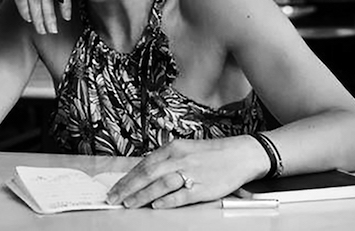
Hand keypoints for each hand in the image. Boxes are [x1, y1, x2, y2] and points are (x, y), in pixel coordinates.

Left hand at [106, 136, 267, 208]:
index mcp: (173, 148)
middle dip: (128, 187)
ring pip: (160, 184)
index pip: (144, 164)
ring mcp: (191, 173)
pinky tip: (155, 206)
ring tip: (129, 203)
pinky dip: (167, 201)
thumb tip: (143, 173)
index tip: (116, 187)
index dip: (128, 177)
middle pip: (147, 174)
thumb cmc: (211, 154)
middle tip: (114, 197)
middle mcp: (179, 159)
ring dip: (142, 195)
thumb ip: (165, 160)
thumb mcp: (184, 150)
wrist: (240, 154)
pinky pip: (181, 195)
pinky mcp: (203, 187)